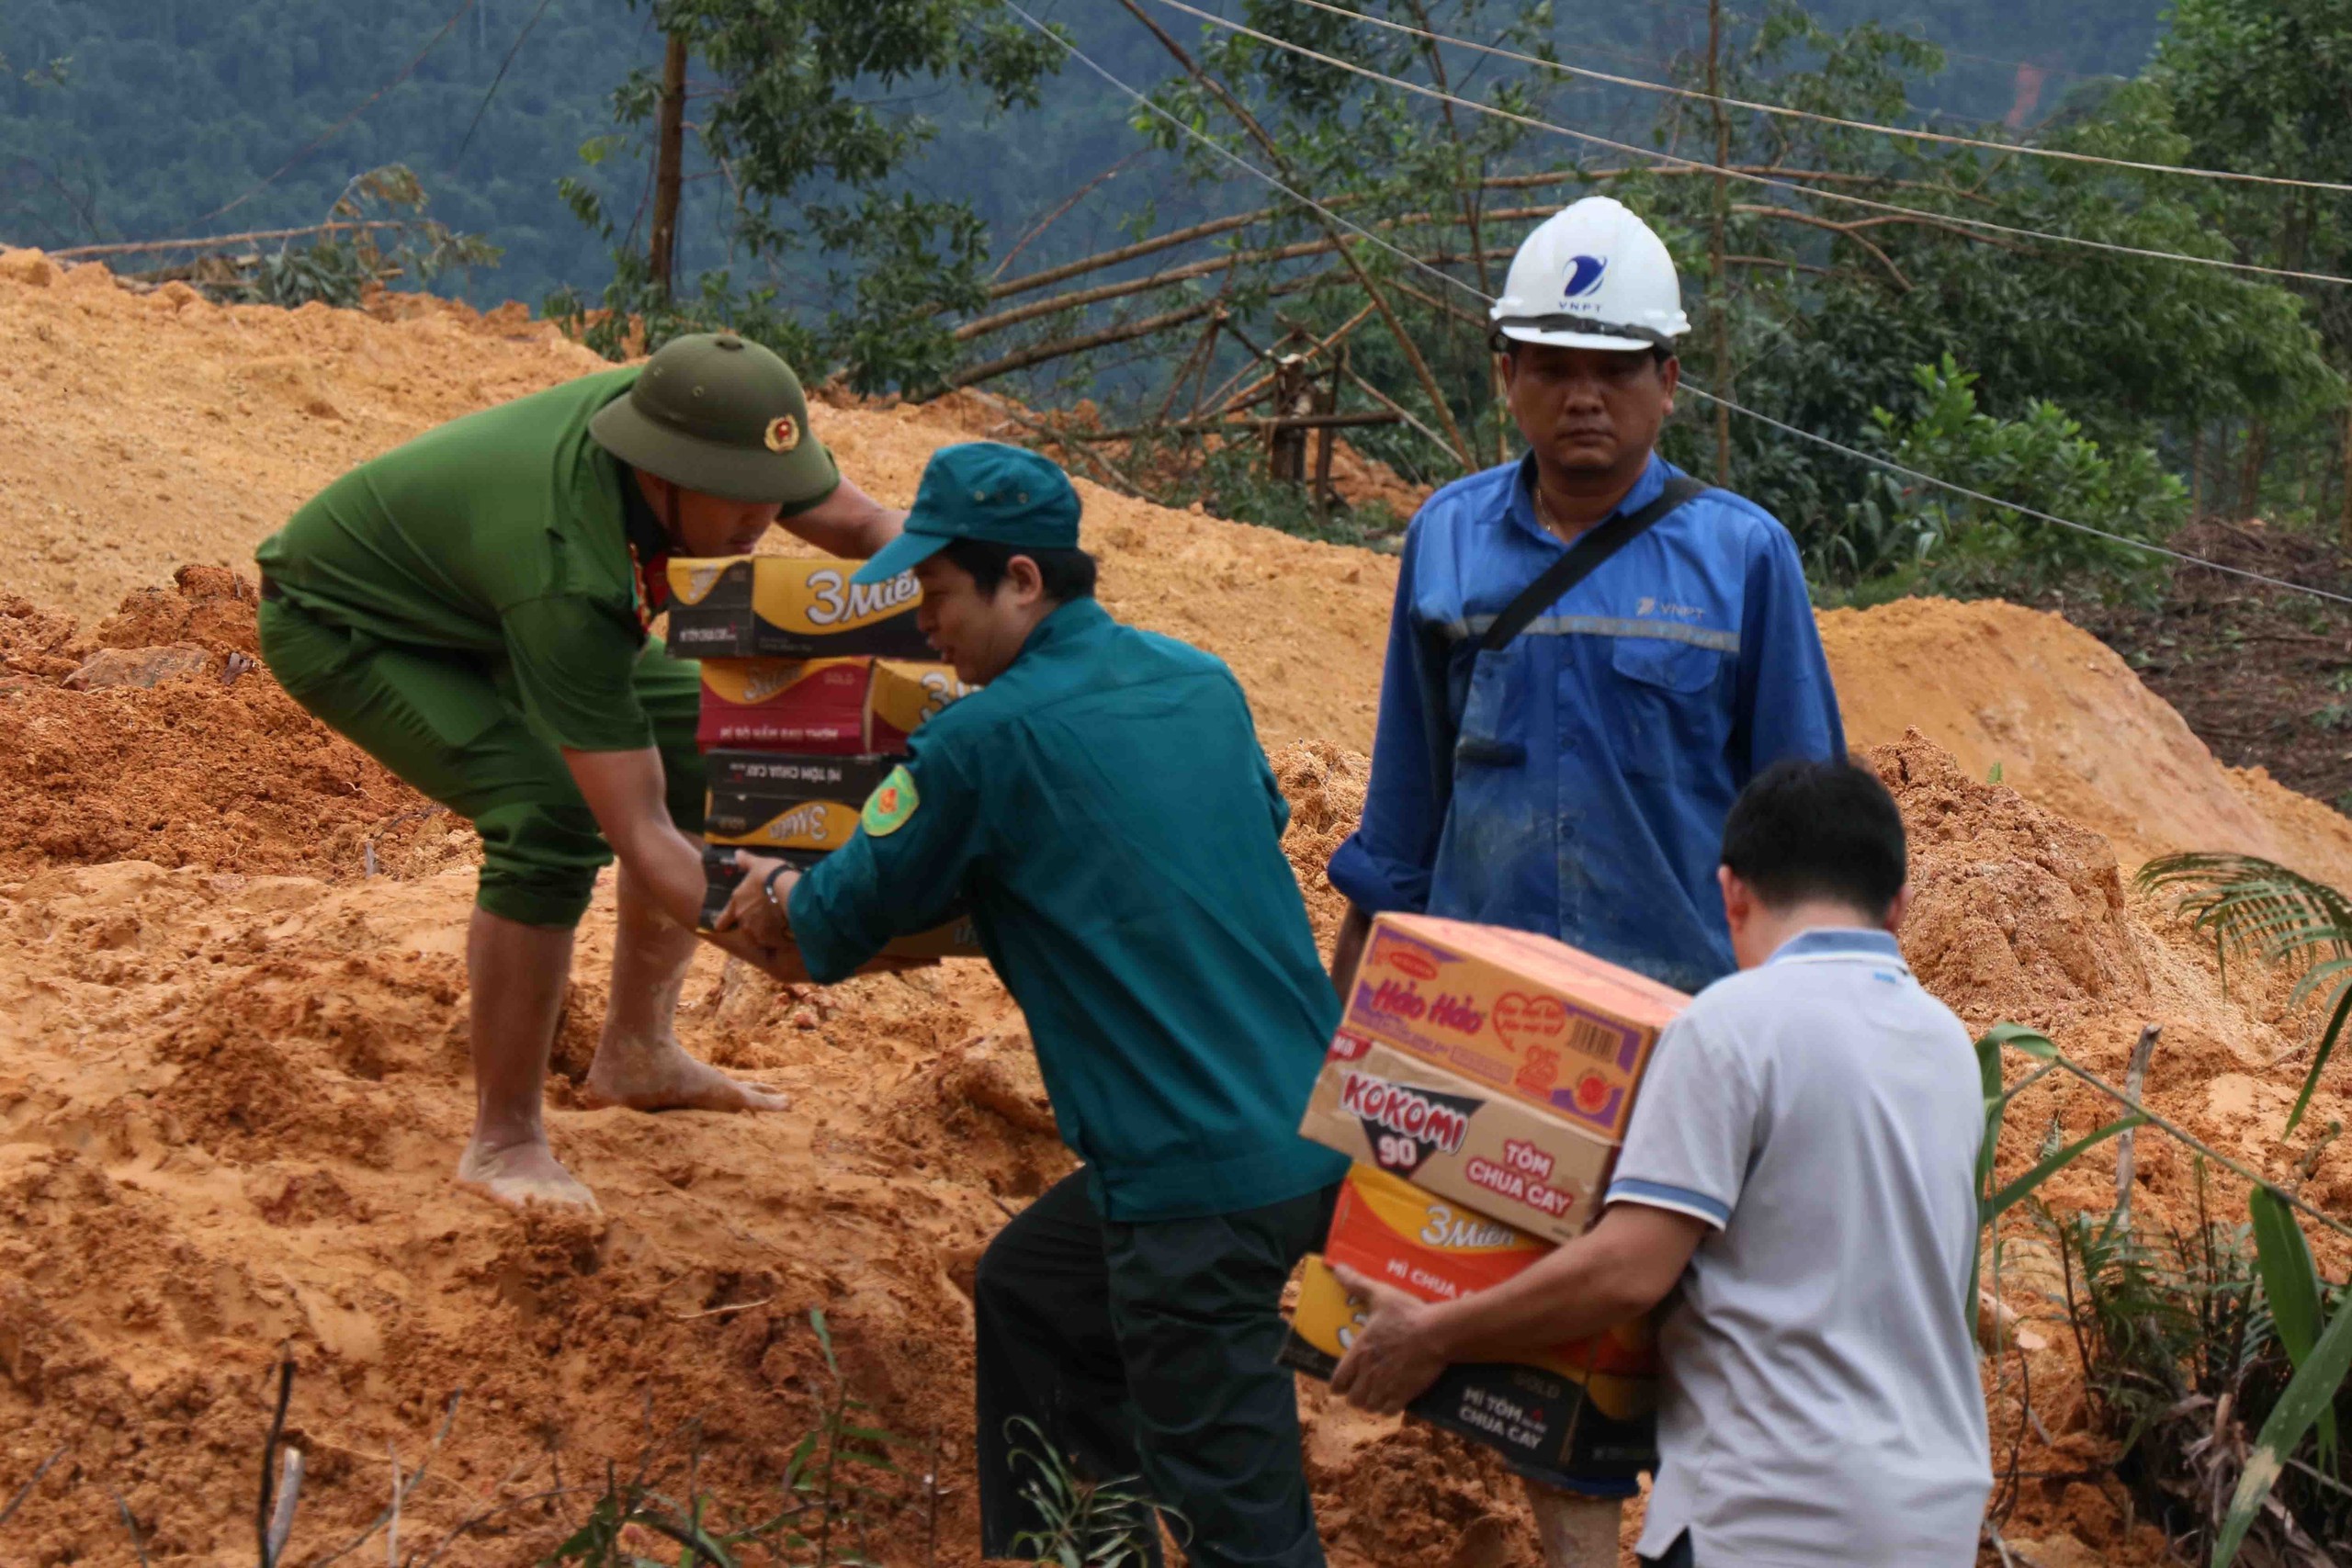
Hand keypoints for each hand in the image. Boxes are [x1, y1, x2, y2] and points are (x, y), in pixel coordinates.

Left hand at [716, 851, 798, 947]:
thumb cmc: (770, 875)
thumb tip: (737, 853)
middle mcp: (744, 920)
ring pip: (759, 936)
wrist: (789, 892)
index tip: (719, 927)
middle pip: (745, 928)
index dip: (721, 922)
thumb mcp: (758, 864)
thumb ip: (747, 861)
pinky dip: (779, 939)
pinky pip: (774, 942)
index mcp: (737, 903)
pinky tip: (788, 933)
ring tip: (778, 927)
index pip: (723, 919)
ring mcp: (757, 932)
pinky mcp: (772, 940)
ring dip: (766, 933)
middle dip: (753, 924)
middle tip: (766, 918)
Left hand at [1327, 1263, 1451, 1415]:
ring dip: (1371, 1402)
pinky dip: (1388, 1408)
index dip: (1338, 1384)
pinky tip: (1393, 1398)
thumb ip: (1356, 1284)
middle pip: (1353, 1399)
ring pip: (1369, 1407)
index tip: (1343, 1381)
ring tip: (1376, 1394)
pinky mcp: (1405, 1394)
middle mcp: (1369, 1374)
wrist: (1437, 1333)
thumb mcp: (1380, 1294)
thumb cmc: (1407, 1313)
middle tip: (1362, 1387)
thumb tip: (1336, 1268)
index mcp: (1359, 1353)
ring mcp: (1387, 1386)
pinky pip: (1389, 1411)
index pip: (1337, 1382)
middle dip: (1355, 1395)